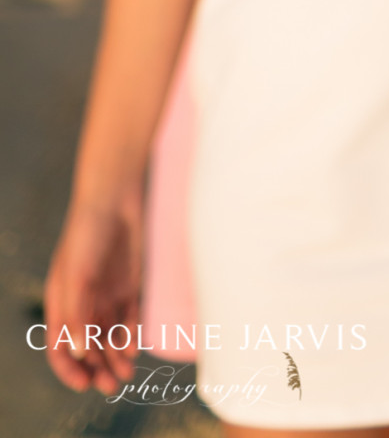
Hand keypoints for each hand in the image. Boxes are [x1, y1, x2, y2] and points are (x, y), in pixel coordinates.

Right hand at [45, 195, 142, 393]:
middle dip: (97, 367)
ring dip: (116, 356)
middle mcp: (83, 302)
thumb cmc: (87, 234)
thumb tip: (79, 352)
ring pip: (110, 336)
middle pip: (88, 346)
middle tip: (110, 385)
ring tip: (126, 372)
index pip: (59, 345)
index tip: (84, 383)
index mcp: (61, 302)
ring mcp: (107, 294)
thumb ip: (77, 313)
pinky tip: (135, 347)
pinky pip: (130, 318)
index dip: (69, 368)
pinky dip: (131, 335)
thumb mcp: (78, 275)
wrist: (116, 198)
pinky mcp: (130, 284)